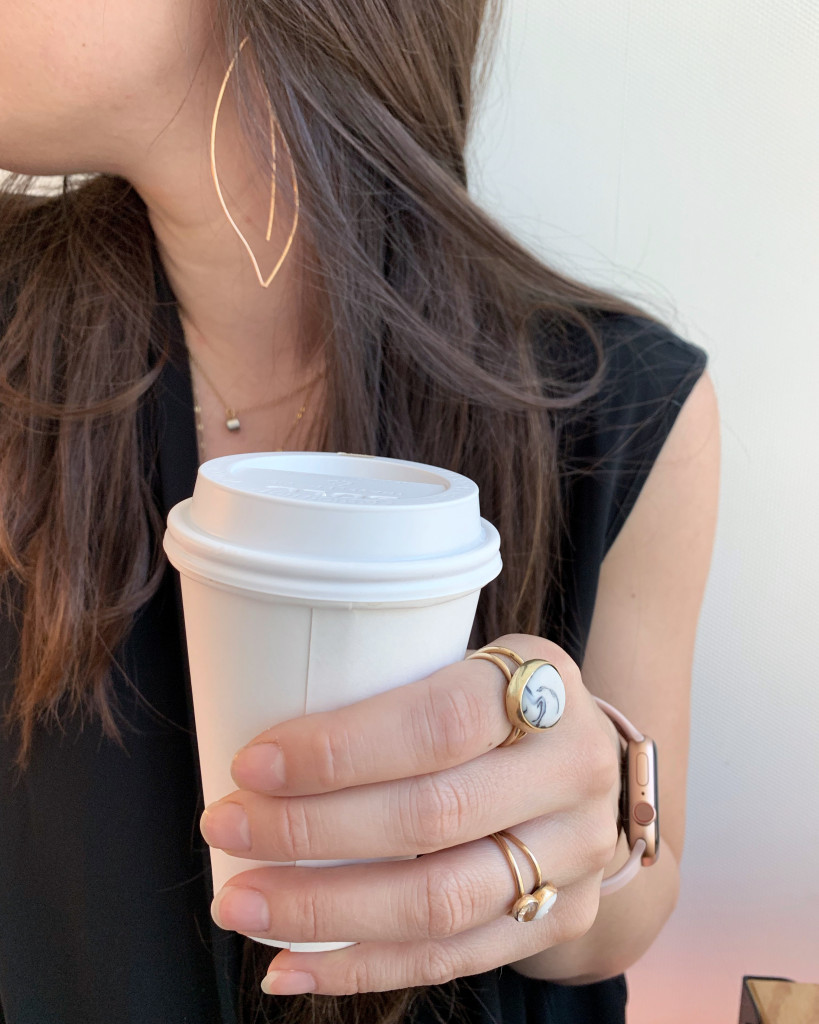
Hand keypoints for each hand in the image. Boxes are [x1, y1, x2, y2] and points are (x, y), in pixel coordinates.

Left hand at [199, 633, 621, 995]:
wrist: (588, 760)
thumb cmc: (497, 705)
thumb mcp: (467, 664)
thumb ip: (392, 690)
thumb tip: (257, 746)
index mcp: (544, 684)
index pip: (438, 723)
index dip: (338, 751)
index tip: (250, 765)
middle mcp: (573, 769)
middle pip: (431, 817)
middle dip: (309, 831)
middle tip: (224, 826)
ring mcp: (577, 854)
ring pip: (439, 902)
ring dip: (323, 910)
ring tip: (241, 904)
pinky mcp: (563, 917)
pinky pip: (452, 958)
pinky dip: (361, 966)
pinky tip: (288, 966)